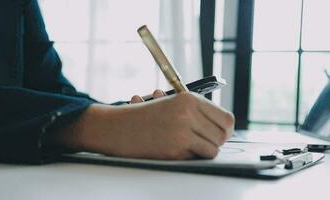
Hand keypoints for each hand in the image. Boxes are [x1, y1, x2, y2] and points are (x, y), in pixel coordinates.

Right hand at [58, 92, 234, 159]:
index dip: (225, 129)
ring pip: (214, 148)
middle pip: (223, 134)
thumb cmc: (143, 116)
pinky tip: (179, 150)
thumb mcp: (170, 104)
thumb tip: (223, 126)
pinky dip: (193, 156)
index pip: (226, 118)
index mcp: (189, 98)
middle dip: (217, 141)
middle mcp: (188, 112)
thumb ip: (195, 112)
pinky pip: (200, 156)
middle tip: (206, 142)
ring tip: (192, 145)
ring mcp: (182, 130)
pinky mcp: (175, 148)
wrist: (116, 127)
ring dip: (205, 150)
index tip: (218, 134)